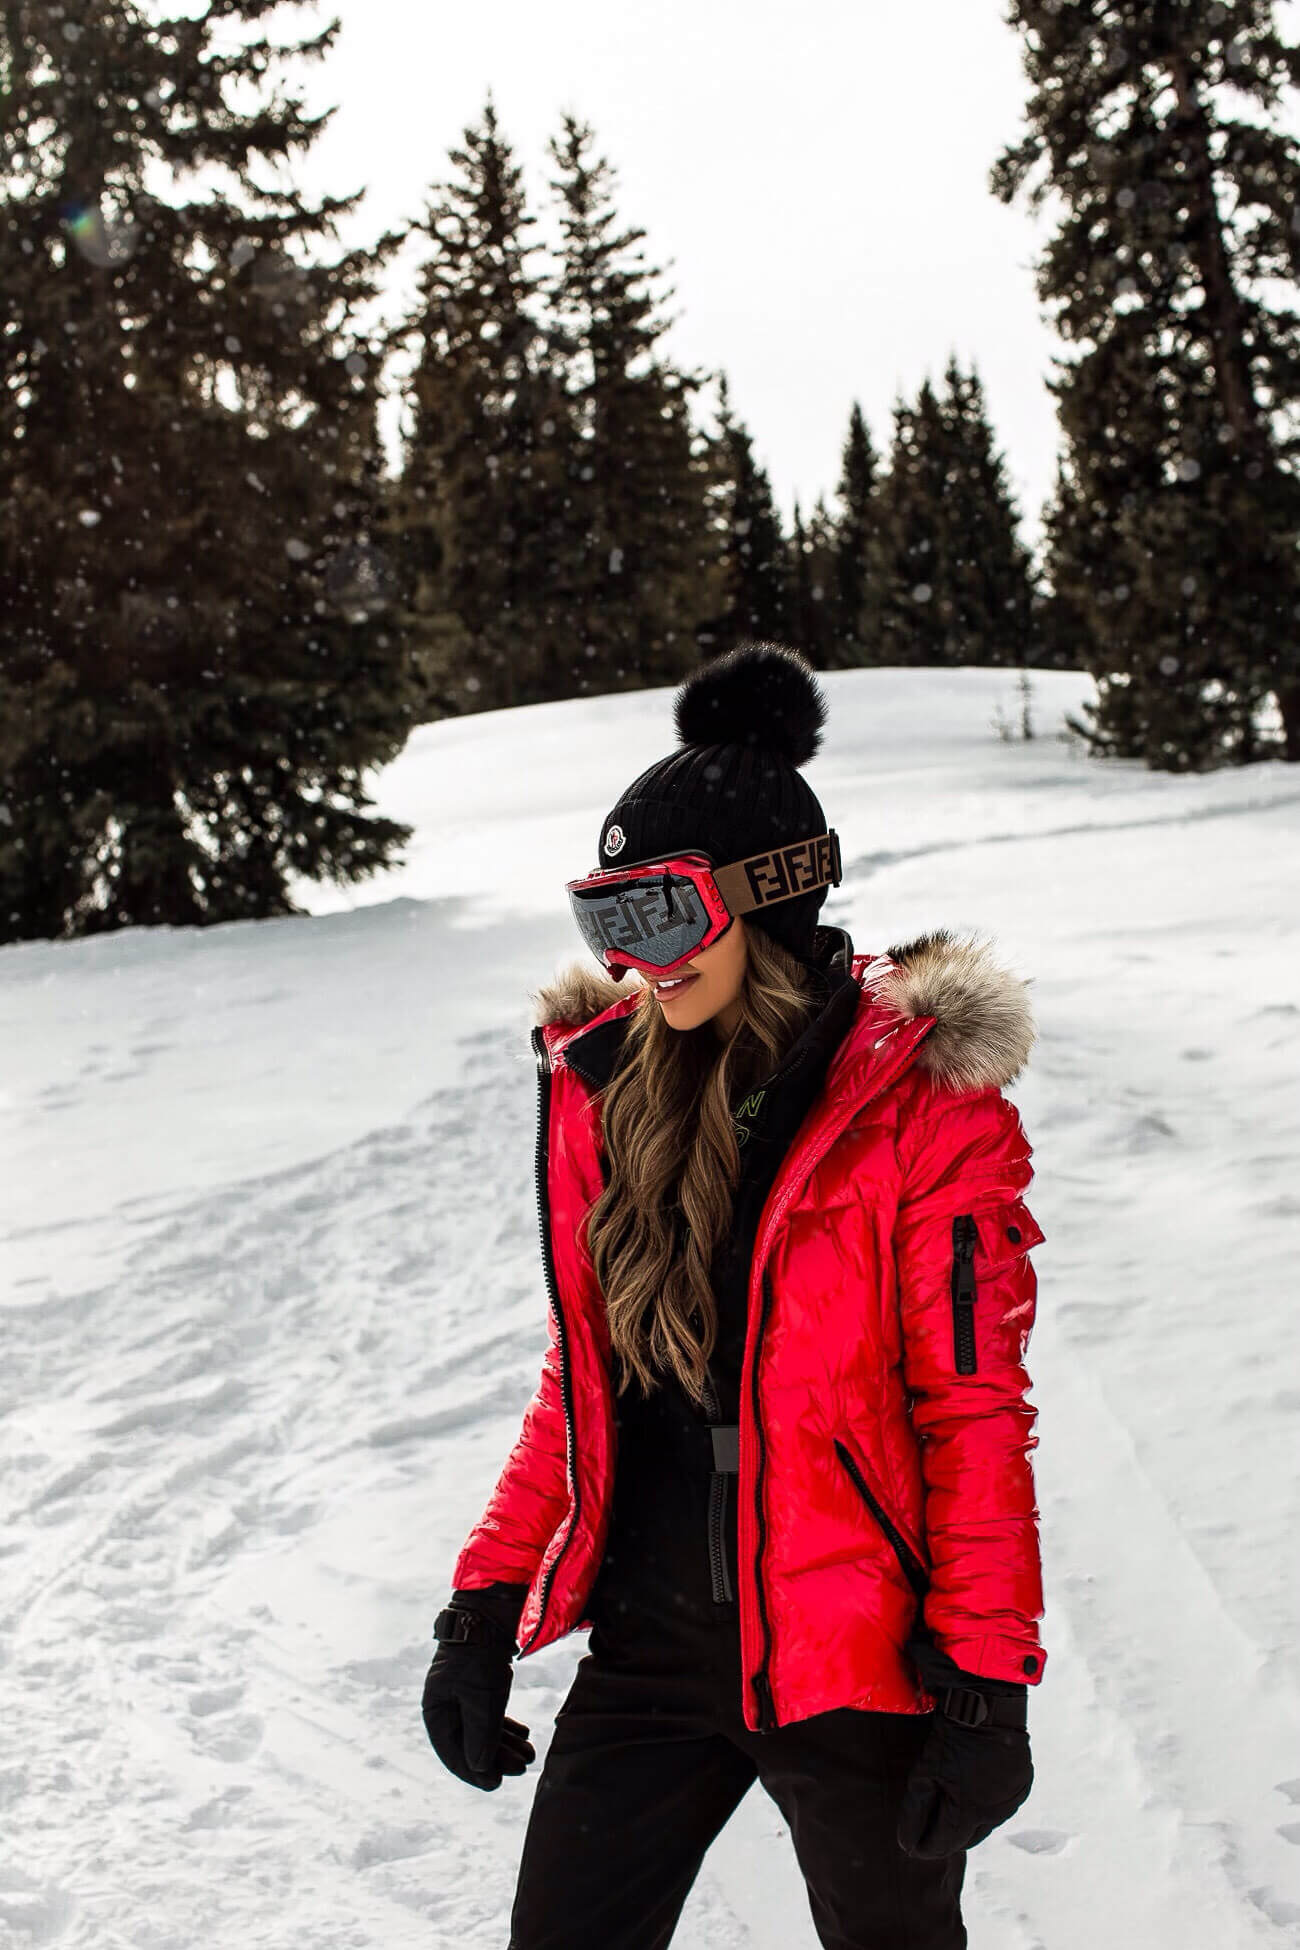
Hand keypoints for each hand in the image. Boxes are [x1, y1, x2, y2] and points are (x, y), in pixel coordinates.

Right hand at [421, 1640, 534, 1790]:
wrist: (490, 1615)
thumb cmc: (479, 1659)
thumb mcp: (481, 1701)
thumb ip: (480, 1738)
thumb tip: (481, 1769)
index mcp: (436, 1710)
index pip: (451, 1752)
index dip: (473, 1772)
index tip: (496, 1785)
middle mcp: (445, 1704)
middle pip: (470, 1743)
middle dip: (497, 1758)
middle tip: (522, 1769)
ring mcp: (462, 1693)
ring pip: (483, 1729)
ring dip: (505, 1744)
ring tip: (530, 1755)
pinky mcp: (478, 1683)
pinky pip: (490, 1714)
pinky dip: (506, 1726)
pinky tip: (524, 1735)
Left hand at [897, 1630, 1032, 1856]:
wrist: (990, 1704)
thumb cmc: (952, 1736)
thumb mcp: (926, 1772)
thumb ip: (916, 1812)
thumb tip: (908, 1845)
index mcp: (970, 1813)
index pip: (942, 1845)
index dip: (923, 1843)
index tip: (911, 1837)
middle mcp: (995, 1813)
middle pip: (964, 1838)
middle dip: (946, 1832)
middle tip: (930, 1816)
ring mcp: (1011, 1799)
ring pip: (985, 1823)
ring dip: (969, 1817)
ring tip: (953, 1796)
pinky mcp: (1022, 1784)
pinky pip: (1001, 1804)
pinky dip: (987, 1800)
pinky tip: (976, 1783)